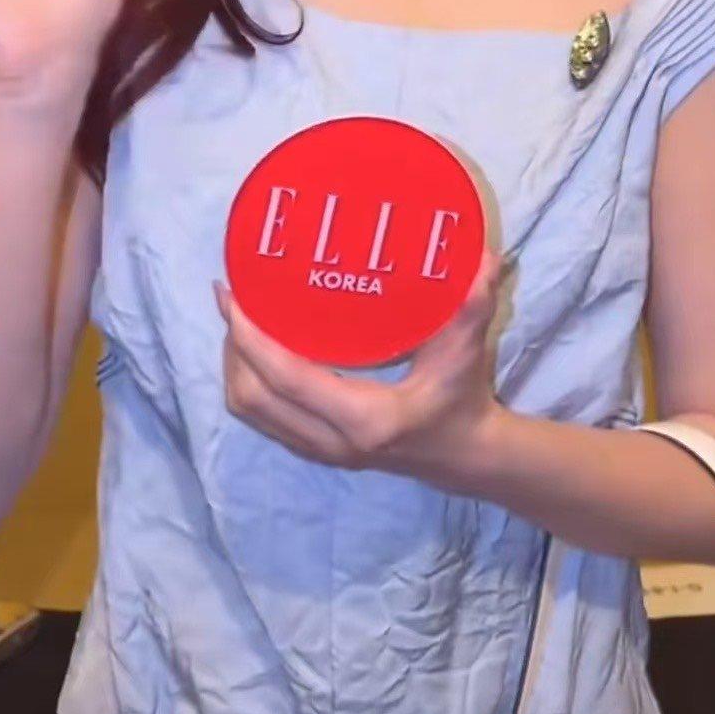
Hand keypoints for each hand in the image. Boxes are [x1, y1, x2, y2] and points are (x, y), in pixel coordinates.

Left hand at [215, 246, 507, 488]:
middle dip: (233, 348)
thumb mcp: (468, 353)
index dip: (250, 338)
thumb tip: (483, 256)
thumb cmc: (463, 400)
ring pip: (250, 413)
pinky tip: (257, 350)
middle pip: (252, 398)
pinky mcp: (316, 450)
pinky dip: (249, 383)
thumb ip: (473, 307)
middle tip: (233, 299)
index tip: (231, 296)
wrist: (465, 456)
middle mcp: (332, 441)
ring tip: (239, 321)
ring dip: (236, 367)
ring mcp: (320, 451)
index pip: (286, 379)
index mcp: (364, 417)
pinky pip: (263, 418)